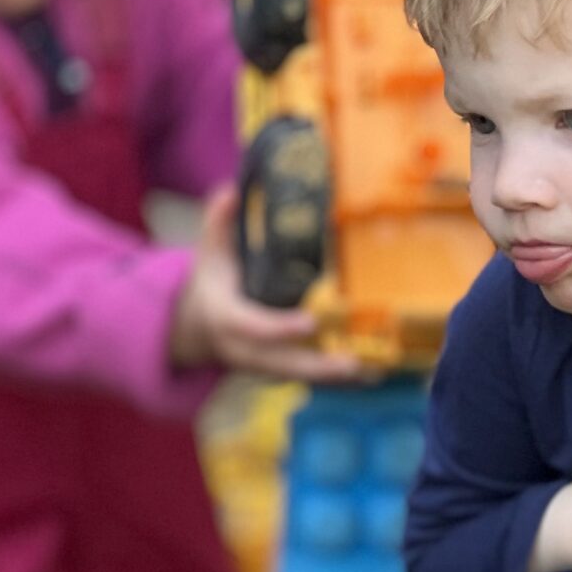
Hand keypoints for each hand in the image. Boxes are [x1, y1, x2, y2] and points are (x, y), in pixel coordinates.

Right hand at [171, 187, 369, 383]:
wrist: (197, 328)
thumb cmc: (211, 282)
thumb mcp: (208, 252)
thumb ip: (217, 223)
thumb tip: (230, 190)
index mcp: (227, 318)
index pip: (253, 327)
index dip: (280, 329)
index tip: (310, 324)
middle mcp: (245, 349)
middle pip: (281, 364)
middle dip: (317, 367)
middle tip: (352, 363)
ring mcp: (263, 365)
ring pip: (300, 376)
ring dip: (337, 378)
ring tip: (375, 372)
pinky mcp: (279, 371)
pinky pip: (309, 378)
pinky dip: (339, 380)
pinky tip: (374, 373)